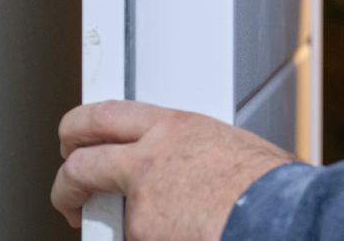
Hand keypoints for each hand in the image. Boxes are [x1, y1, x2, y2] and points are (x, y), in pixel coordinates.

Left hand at [51, 100, 296, 240]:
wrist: (276, 216)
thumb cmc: (269, 184)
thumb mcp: (232, 146)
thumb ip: (200, 152)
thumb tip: (202, 167)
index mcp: (175, 127)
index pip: (105, 115)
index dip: (79, 127)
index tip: (74, 140)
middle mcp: (150, 160)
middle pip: (80, 162)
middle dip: (67, 181)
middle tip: (71, 191)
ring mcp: (143, 205)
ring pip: (103, 215)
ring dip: (106, 226)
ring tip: (127, 231)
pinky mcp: (142, 238)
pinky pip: (130, 240)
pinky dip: (143, 240)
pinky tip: (173, 236)